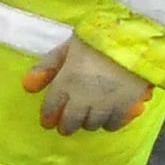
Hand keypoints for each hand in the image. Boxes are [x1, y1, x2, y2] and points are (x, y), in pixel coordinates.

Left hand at [24, 36, 154, 134]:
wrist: (137, 39)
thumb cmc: (98, 38)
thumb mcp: (68, 47)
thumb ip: (48, 66)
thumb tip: (27, 87)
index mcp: (66, 82)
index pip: (51, 108)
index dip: (48, 116)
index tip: (48, 121)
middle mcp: (84, 99)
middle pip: (71, 122)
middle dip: (67, 125)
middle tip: (67, 124)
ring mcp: (106, 105)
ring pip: (92, 125)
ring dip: (88, 122)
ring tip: (89, 116)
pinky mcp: (127, 107)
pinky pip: (113, 125)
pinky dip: (108, 123)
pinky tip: (109, 116)